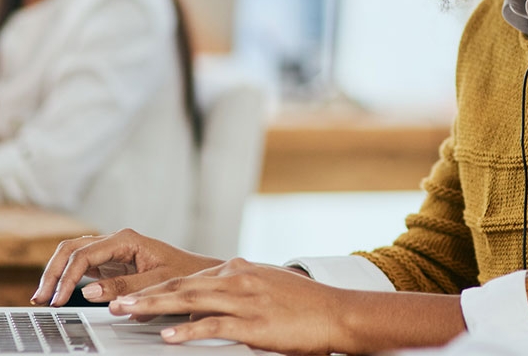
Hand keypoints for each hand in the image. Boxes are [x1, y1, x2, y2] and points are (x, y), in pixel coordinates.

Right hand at [32, 228, 222, 306]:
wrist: (199, 273)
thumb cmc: (184, 273)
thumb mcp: (158, 282)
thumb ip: (125, 288)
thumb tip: (89, 292)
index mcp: (127, 239)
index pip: (85, 254)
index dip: (67, 277)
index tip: (58, 300)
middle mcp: (117, 241)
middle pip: (73, 248)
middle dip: (53, 271)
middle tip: (41, 299)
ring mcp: (112, 251)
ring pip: (74, 254)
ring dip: (56, 273)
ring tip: (43, 298)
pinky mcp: (112, 263)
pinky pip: (82, 265)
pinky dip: (67, 277)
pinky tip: (59, 294)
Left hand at [109, 259, 338, 354]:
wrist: (336, 311)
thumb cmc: (304, 304)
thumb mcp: (268, 285)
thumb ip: (238, 289)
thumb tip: (212, 300)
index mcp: (240, 269)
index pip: (190, 278)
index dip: (159, 287)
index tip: (132, 295)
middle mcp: (238, 278)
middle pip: (182, 285)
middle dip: (145, 294)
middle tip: (114, 301)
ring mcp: (245, 299)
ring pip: (190, 300)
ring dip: (155, 307)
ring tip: (127, 312)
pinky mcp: (253, 322)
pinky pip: (214, 325)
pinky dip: (189, 330)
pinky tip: (169, 335)